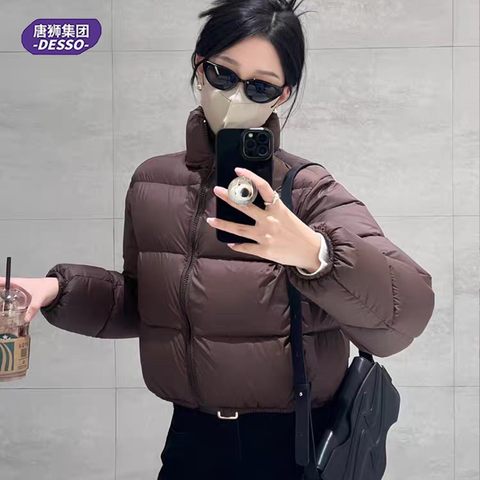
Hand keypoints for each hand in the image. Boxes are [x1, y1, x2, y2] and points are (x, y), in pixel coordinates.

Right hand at [0, 276, 58, 322]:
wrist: (57, 289)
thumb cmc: (47, 288)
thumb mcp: (39, 297)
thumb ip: (33, 307)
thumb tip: (26, 319)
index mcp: (17, 283)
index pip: (1, 281)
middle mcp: (15, 288)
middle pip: (1, 290)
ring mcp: (18, 294)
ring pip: (5, 296)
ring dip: (2, 302)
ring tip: (1, 311)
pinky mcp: (22, 300)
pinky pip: (12, 303)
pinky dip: (8, 307)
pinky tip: (6, 313)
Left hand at [206, 166, 321, 271]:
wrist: (310, 251)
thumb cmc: (298, 231)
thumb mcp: (286, 214)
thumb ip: (271, 208)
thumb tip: (252, 202)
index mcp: (278, 208)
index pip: (263, 188)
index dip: (250, 177)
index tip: (238, 171)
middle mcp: (270, 220)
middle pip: (245, 206)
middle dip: (229, 198)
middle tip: (217, 191)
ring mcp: (265, 236)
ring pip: (239, 229)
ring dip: (223, 224)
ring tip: (210, 220)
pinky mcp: (264, 250)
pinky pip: (245, 247)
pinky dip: (236, 245)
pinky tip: (229, 243)